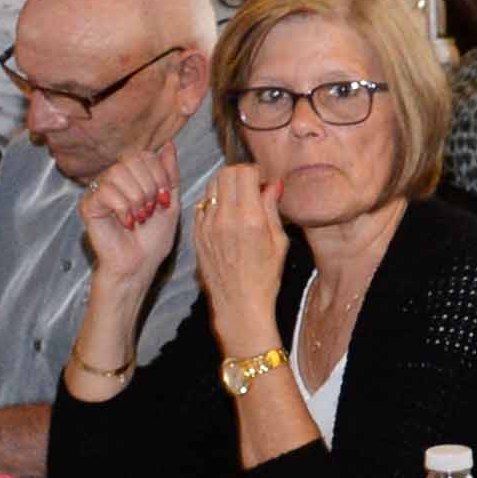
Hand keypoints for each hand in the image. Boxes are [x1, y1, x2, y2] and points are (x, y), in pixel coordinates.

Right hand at [78, 141, 182, 280]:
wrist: (140, 264)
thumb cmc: (153, 238)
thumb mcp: (170, 201)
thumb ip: (170, 173)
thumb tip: (170, 144)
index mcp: (133, 176)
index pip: (145, 155)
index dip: (159, 174)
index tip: (164, 200)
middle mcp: (113, 179)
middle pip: (131, 160)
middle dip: (149, 186)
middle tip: (151, 210)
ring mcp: (99, 190)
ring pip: (118, 173)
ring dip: (137, 198)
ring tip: (140, 217)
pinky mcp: (88, 204)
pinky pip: (106, 191)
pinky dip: (123, 208)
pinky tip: (127, 223)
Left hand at [189, 164, 289, 341]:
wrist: (239, 305)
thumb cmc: (264, 278)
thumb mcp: (279, 243)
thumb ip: (272, 209)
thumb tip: (272, 185)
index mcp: (249, 219)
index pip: (244, 173)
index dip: (255, 172)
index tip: (263, 181)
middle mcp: (224, 219)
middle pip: (225, 174)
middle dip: (239, 174)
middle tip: (250, 186)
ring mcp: (206, 226)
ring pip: (211, 187)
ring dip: (226, 186)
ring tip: (238, 200)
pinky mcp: (197, 234)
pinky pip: (203, 206)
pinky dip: (215, 203)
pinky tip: (226, 216)